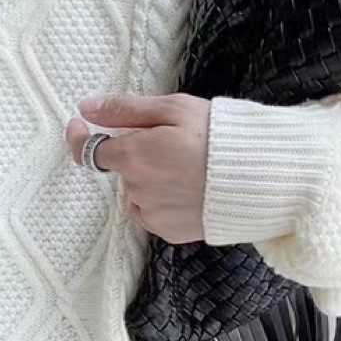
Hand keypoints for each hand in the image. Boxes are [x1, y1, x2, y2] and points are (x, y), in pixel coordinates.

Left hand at [64, 92, 210, 243]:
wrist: (261, 179)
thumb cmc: (220, 136)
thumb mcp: (174, 109)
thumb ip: (124, 110)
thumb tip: (86, 108)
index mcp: (133, 157)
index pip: (88, 151)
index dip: (79, 137)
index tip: (80, 124)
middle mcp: (137, 190)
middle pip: (124, 168)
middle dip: (139, 153)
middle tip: (175, 142)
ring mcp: (153, 215)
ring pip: (139, 192)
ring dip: (152, 178)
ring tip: (189, 167)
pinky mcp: (170, 233)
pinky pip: (155, 213)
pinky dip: (166, 201)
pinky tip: (192, 189)